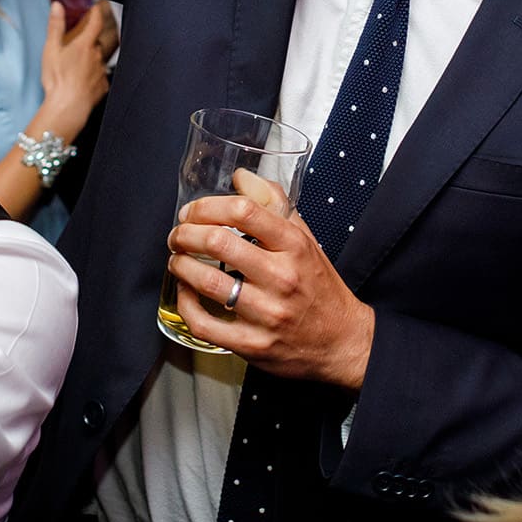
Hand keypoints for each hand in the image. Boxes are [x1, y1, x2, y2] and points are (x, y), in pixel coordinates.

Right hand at [36, 1, 116, 133]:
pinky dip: (93, 77)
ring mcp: (101, 71)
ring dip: (92, 60)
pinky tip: (82, 82)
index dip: (96, 14)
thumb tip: (57, 6)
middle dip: (91, 41)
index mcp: (84, 45)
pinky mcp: (103, 86)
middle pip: (98, 42)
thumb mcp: (51, 50)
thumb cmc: (57, 79)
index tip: (96, 9)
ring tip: (77, 68)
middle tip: (79, 45)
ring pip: (99, 60)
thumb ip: (55, 26)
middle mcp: (97, 56)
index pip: (95, 23)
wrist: (68, 107)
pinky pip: (100, 77)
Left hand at [168, 190, 375, 388]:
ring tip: (177, 260)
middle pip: (218, 243)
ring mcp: (268, 313)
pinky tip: (186, 292)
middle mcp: (282, 277)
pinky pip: (205, 323)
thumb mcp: (306, 239)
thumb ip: (275, 205)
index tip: (192, 211)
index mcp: (295, 246)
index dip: (207, 206)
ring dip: (180, 266)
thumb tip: (241, 177)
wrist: (344, 342)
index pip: (244, 211)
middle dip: (185, 234)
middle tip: (178, 235)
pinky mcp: (254, 344)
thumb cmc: (320, 288)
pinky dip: (186, 304)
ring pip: (207, 282)